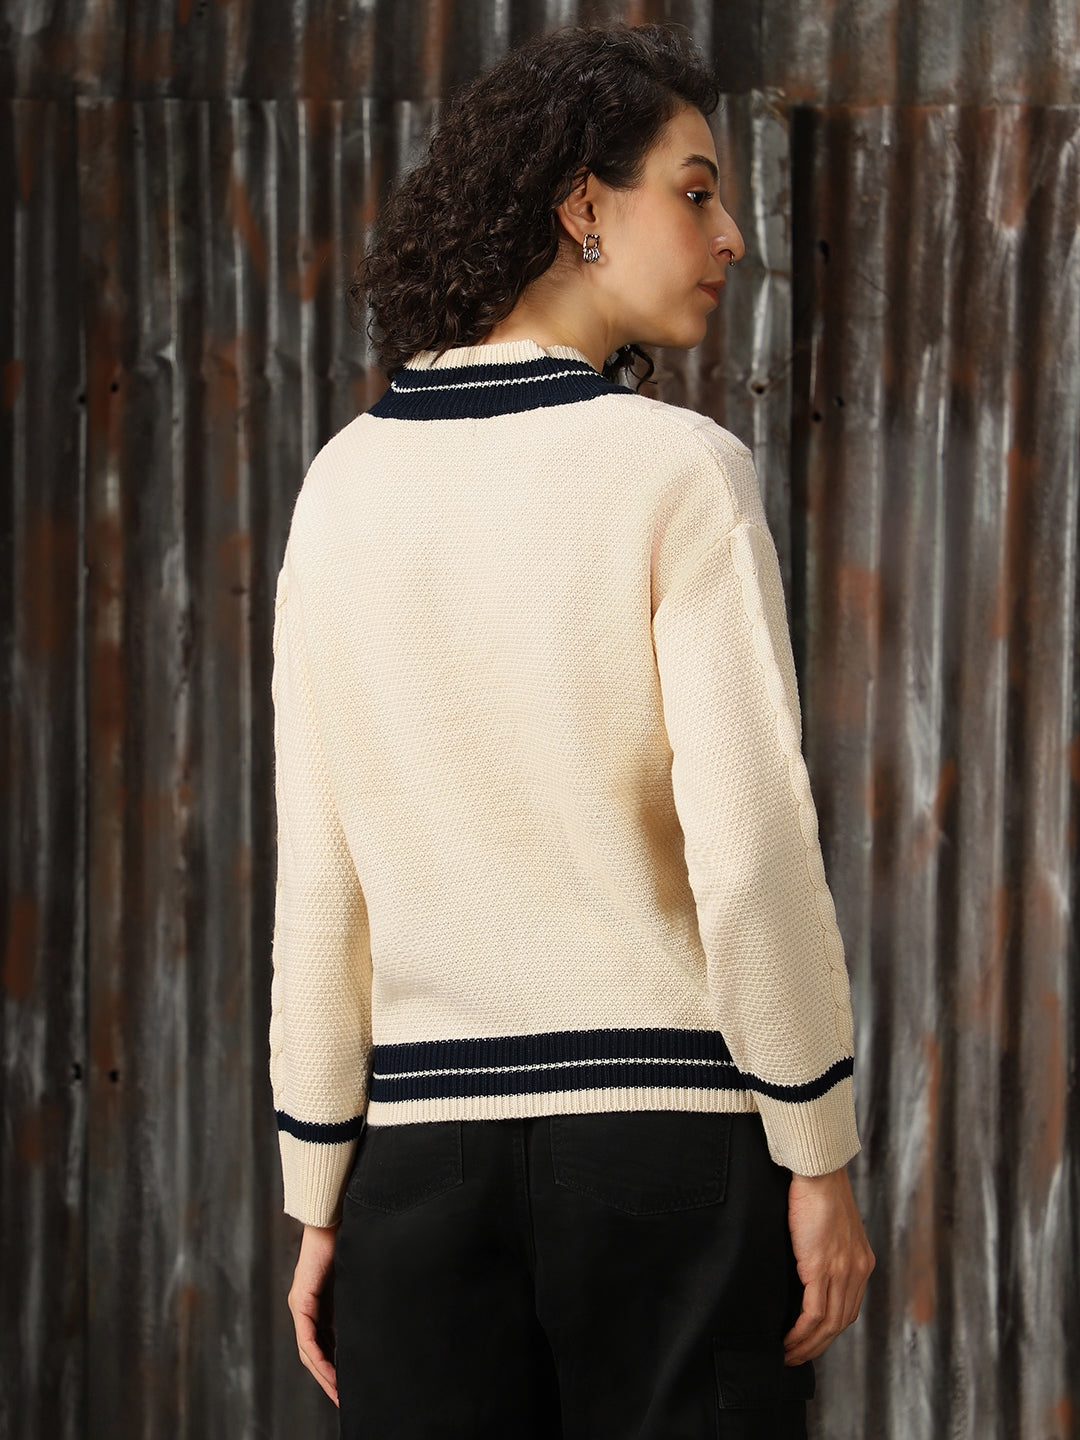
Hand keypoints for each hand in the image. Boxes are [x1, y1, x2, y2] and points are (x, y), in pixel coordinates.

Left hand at [288, 1222, 339, 1405]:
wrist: (333, 1217)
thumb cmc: (348, 1238)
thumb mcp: (355, 1277)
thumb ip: (357, 1297)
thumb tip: (378, 1312)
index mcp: (319, 1303)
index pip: (324, 1343)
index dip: (334, 1366)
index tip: (347, 1386)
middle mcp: (306, 1307)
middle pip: (314, 1353)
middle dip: (329, 1379)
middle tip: (343, 1400)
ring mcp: (301, 1305)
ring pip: (309, 1351)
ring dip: (323, 1375)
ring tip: (338, 1394)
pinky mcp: (301, 1302)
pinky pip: (307, 1340)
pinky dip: (319, 1359)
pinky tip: (331, 1374)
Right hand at [783, 1165, 873, 1365]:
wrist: (818, 1170)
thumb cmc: (818, 1190)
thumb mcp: (831, 1226)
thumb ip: (828, 1250)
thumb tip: (809, 1265)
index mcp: (861, 1262)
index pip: (848, 1308)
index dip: (830, 1331)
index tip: (811, 1341)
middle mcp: (856, 1271)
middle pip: (840, 1323)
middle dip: (819, 1346)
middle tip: (797, 1358)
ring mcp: (841, 1271)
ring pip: (828, 1325)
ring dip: (807, 1346)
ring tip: (787, 1354)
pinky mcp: (821, 1268)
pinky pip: (813, 1313)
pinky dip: (800, 1332)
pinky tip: (787, 1340)